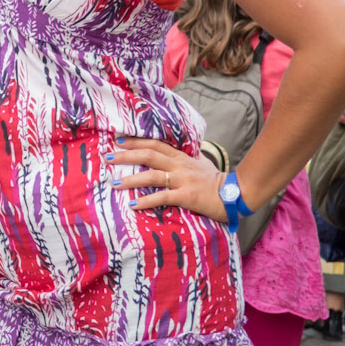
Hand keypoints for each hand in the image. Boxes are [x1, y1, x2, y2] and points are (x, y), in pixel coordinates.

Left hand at [107, 137, 225, 222]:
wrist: (236, 194)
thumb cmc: (217, 182)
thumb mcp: (200, 165)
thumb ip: (186, 160)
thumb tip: (174, 158)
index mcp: (182, 157)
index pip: (155, 144)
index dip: (136, 141)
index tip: (119, 141)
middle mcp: (180, 165)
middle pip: (148, 155)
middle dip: (126, 156)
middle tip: (108, 158)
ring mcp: (183, 180)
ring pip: (151, 175)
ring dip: (130, 179)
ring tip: (114, 183)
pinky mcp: (186, 196)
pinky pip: (162, 197)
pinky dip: (146, 201)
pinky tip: (133, 204)